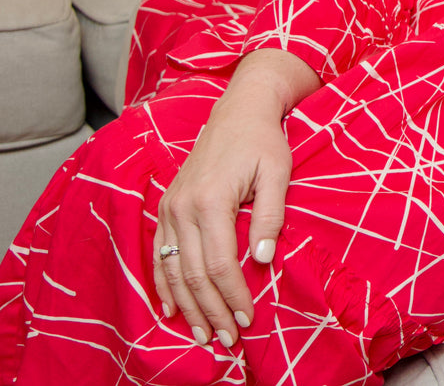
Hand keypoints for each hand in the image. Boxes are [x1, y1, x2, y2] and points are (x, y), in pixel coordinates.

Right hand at [152, 49, 318, 347]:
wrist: (238, 111)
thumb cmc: (263, 141)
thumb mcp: (277, 172)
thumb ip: (270, 216)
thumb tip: (263, 261)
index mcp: (211, 200)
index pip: (218, 263)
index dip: (233, 295)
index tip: (248, 318)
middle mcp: (182, 207)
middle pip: (192, 274)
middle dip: (211, 310)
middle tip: (228, 339)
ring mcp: (169, 207)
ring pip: (172, 270)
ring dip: (187, 306)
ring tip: (204, 334)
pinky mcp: (167, 206)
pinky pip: (159, 254)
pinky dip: (164, 285)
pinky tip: (173, 309)